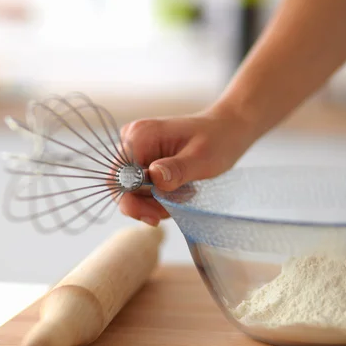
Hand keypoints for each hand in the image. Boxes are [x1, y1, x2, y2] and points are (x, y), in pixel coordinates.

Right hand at [118, 106, 256, 225]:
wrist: (226, 131)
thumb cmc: (217, 140)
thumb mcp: (202, 159)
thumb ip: (177, 169)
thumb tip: (153, 178)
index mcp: (140, 136)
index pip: (119, 177)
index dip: (131, 199)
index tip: (155, 215)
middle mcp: (132, 140)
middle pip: (122, 186)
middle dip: (145, 204)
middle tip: (169, 211)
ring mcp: (137, 150)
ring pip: (133, 190)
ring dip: (155, 201)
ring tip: (182, 196)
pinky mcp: (144, 159)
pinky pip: (142, 187)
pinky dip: (159, 196)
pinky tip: (179, 192)